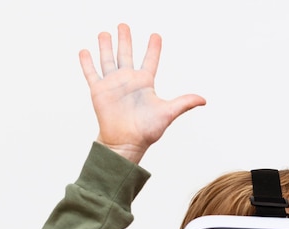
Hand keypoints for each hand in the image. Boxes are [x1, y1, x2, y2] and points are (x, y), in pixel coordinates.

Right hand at [79, 23, 205, 163]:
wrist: (126, 143)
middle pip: (126, 55)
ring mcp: (113, 85)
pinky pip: (92, 73)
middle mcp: (129, 81)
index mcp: (145, 83)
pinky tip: (84, 51)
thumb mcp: (167, 113)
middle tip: (123, 25)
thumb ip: (184, 103)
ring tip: (104, 33)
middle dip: (125, 40)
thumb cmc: (147, 131)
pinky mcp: (99, 91)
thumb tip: (204, 100)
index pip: (150, 61)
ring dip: (106, 46)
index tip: (156, 35)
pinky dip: (87, 63)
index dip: (153, 48)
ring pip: (108, 60)